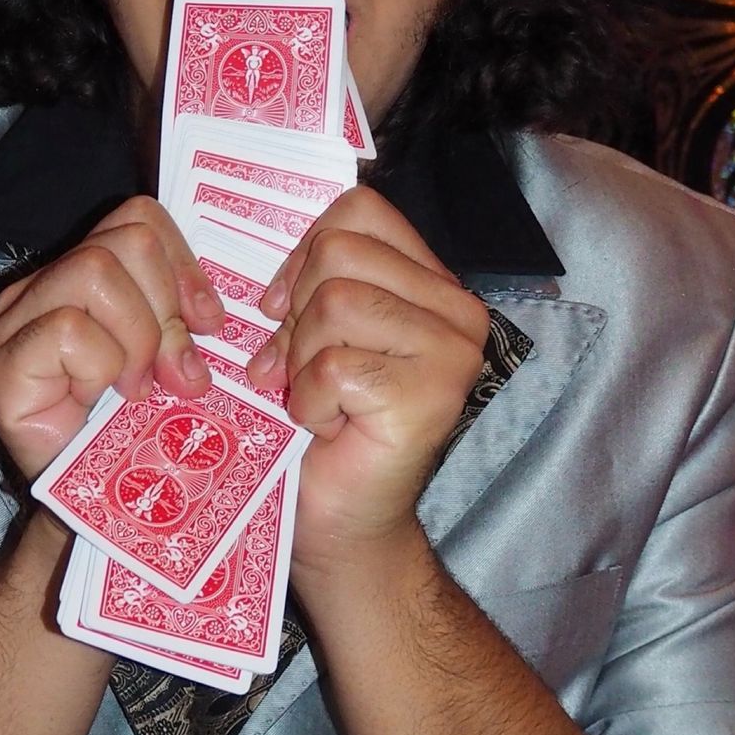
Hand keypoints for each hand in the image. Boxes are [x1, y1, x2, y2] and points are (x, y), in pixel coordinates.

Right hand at [0, 197, 223, 481]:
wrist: (99, 520)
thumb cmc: (137, 439)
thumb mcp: (172, 361)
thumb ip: (179, 315)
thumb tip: (207, 312)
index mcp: (76, 278)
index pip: (136, 217)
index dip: (183, 263)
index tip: (208, 323)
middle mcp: (34, 293)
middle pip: (124, 242)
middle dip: (167, 310)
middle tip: (177, 374)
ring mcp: (7, 330)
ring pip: (96, 274)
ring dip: (139, 339)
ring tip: (140, 391)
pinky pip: (69, 329)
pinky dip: (103, 366)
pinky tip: (105, 403)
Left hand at [245, 189, 487, 600]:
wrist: (341, 524)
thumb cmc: (324, 430)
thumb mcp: (316, 334)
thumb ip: (315, 283)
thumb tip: (276, 279)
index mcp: (432, 284)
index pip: (360, 210)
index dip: (302, 252)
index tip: (282, 307)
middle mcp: (458, 310)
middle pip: (339, 252)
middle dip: (298, 314)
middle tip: (302, 370)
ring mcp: (451, 353)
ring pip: (335, 303)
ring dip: (303, 360)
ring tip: (319, 400)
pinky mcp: (430, 396)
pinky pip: (333, 365)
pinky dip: (309, 400)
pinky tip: (328, 427)